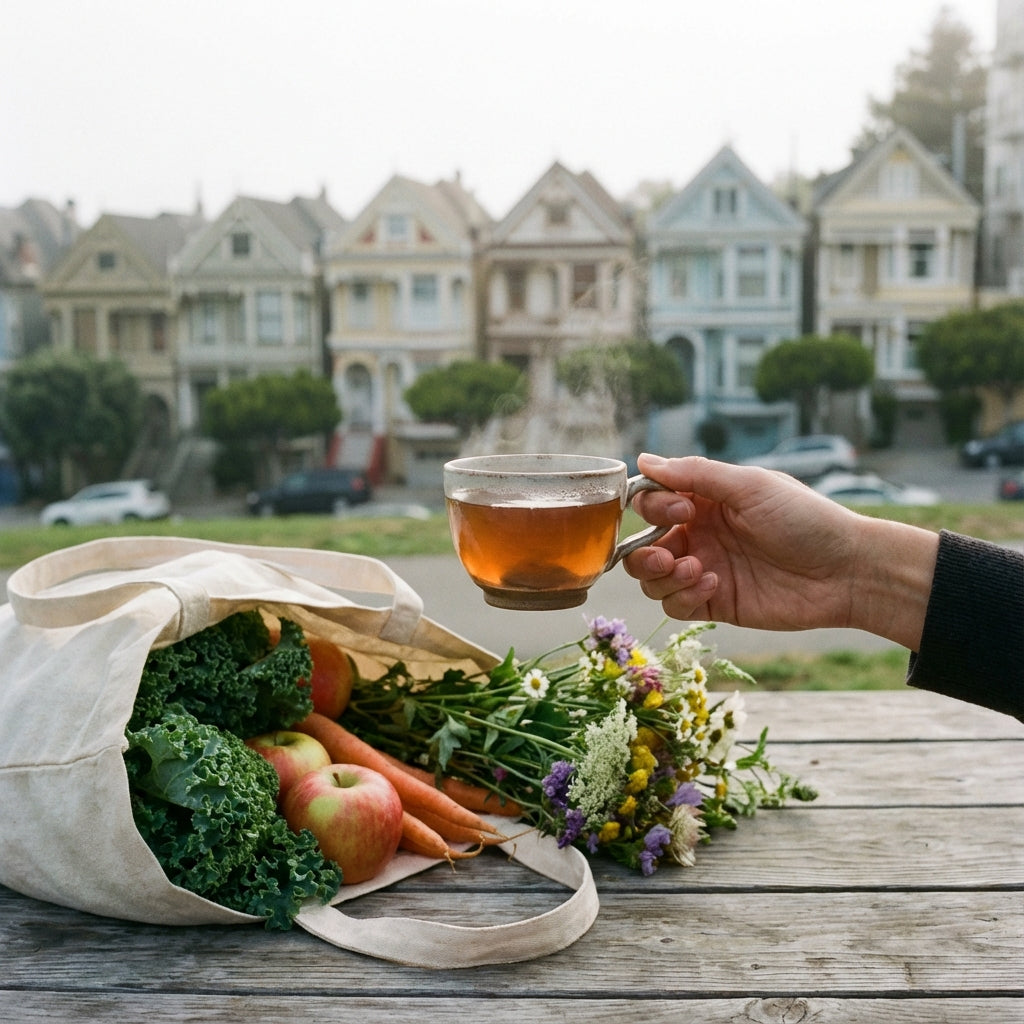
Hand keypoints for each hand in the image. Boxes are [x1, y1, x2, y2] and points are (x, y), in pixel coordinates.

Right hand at [623, 453, 934, 646]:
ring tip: (698, 570)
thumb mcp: (750, 487)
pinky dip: (682, 596)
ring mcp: (704, 569)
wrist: (847, 572)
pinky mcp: (714, 603)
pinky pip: (674, 605)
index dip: (651, 507)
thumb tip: (643, 461)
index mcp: (704, 501)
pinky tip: (713, 585)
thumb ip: (695, 474)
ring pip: (651, 579)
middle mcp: (698, 534)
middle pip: (641, 545)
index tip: (680, 511)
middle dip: (643, 552)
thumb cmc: (806, 520)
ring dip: (662, 576)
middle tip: (669, 554)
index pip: (650, 502)